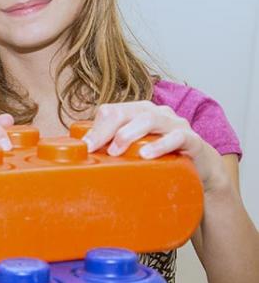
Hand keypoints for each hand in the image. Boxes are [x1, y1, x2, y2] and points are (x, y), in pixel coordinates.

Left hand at [82, 101, 229, 192]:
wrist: (201, 170)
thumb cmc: (160, 159)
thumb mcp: (133, 153)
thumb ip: (112, 150)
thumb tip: (82, 158)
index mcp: (137, 113)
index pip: (110, 112)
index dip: (95, 129)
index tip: (84, 149)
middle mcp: (155, 113)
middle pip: (125, 112)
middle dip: (106, 130)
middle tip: (93, 149)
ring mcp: (174, 124)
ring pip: (149, 119)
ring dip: (128, 134)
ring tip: (116, 150)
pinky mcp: (192, 139)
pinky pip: (177, 137)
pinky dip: (160, 145)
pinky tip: (147, 154)